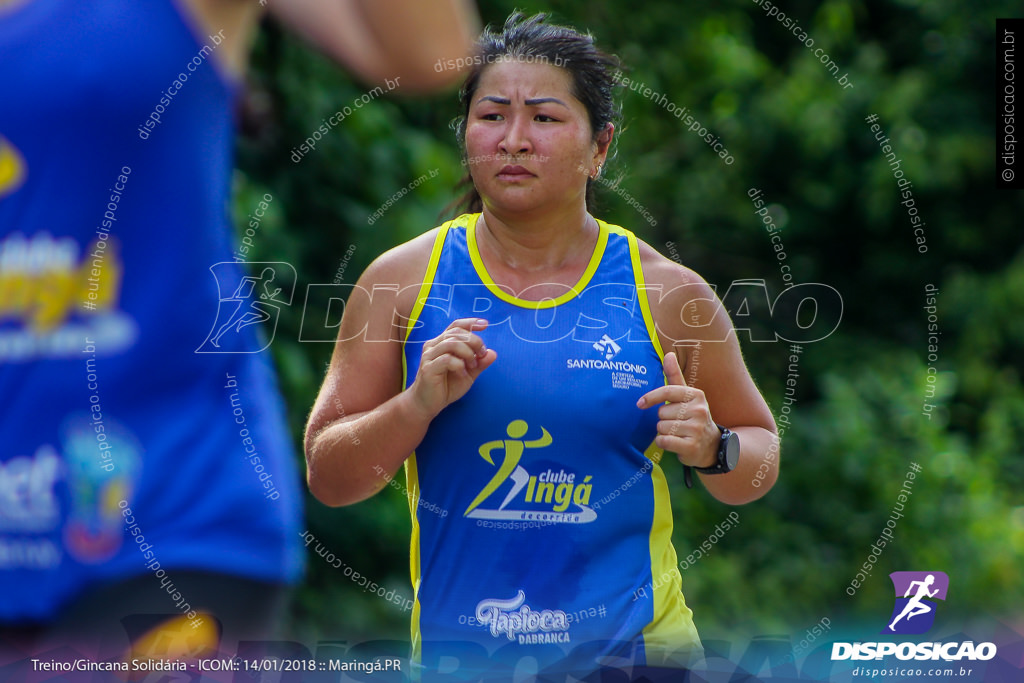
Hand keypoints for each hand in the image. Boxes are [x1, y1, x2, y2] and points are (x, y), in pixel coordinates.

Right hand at [409, 318, 496, 418]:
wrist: (427, 405)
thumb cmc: (446, 387)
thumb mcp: (468, 374)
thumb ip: (479, 364)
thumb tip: (493, 353)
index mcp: (442, 343)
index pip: (456, 326)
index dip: (470, 322)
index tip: (485, 324)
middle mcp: (433, 346)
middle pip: (457, 333)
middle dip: (474, 341)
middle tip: (481, 355)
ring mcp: (429, 356)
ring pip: (452, 343)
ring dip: (468, 353)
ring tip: (472, 366)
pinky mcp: (428, 368)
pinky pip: (447, 359)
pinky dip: (459, 365)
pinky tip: (463, 374)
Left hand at [636, 351, 718, 468]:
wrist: (710, 444)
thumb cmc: (692, 416)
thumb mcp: (686, 396)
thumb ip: (675, 376)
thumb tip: (668, 354)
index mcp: (696, 395)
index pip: (667, 391)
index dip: (651, 397)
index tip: (639, 404)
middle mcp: (699, 410)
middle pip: (662, 413)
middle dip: (663, 419)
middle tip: (676, 423)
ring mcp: (697, 429)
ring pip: (662, 428)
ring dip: (664, 432)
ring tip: (677, 433)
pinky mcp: (692, 446)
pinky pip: (664, 441)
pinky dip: (663, 443)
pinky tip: (675, 443)